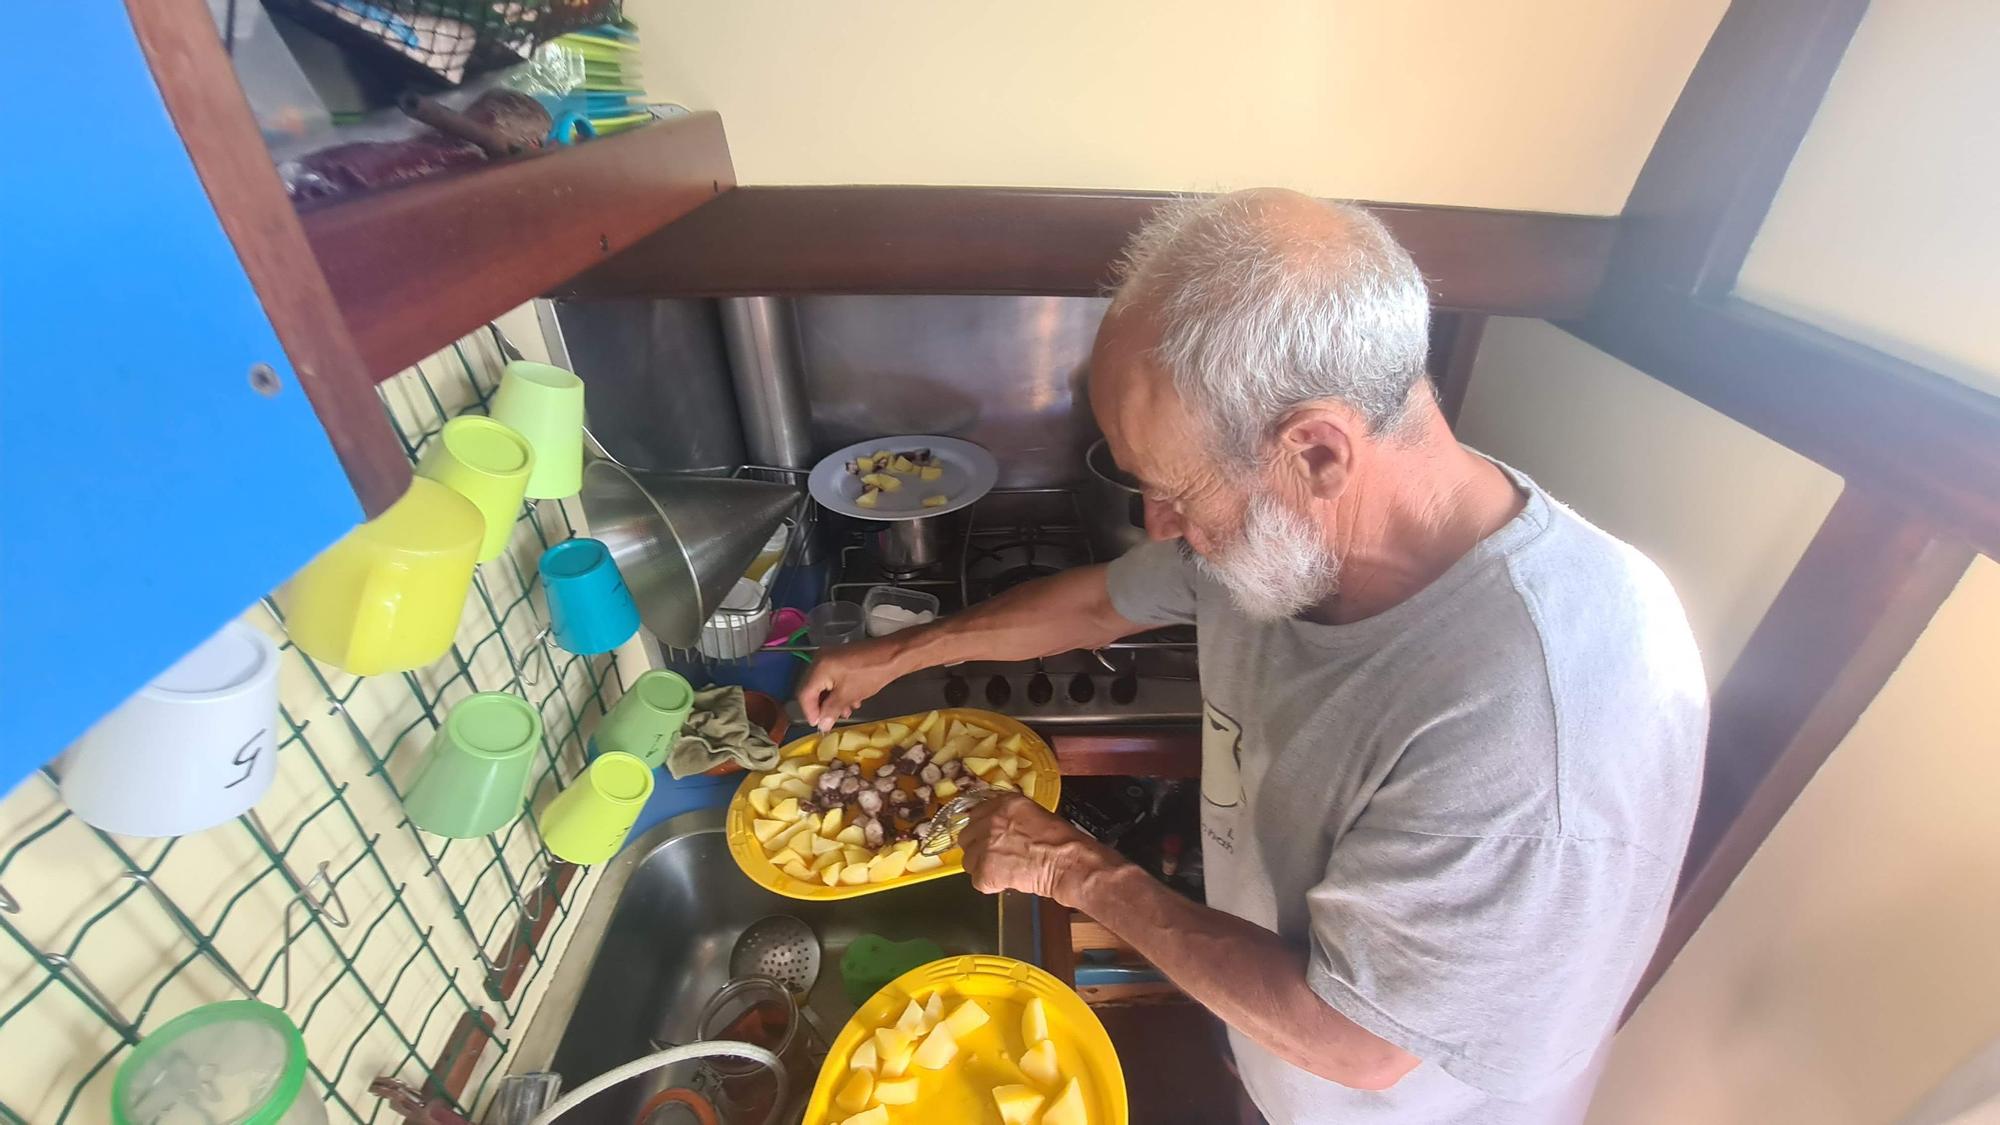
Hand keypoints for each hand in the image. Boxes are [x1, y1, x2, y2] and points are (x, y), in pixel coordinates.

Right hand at [796, 636, 906, 729]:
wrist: (894, 655)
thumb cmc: (870, 674)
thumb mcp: (848, 695)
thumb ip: (831, 711)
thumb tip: (821, 725)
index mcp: (819, 667)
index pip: (804, 694)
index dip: (810, 712)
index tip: (819, 726)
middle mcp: (820, 660)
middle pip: (813, 689)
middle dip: (822, 707)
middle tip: (831, 721)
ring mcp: (831, 658)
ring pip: (825, 685)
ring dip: (833, 700)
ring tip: (846, 712)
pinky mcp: (842, 659)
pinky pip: (834, 678)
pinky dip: (839, 691)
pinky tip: (852, 701)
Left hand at [958, 794, 1120, 903]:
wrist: (1067, 862)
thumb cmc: (1061, 841)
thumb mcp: (1034, 814)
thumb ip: (1011, 816)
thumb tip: (998, 826)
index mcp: (1004, 804)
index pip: (976, 814)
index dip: (981, 829)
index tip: (986, 837)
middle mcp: (990, 821)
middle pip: (966, 837)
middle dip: (978, 848)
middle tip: (995, 857)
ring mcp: (985, 846)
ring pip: (968, 861)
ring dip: (982, 868)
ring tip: (1003, 871)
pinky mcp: (986, 870)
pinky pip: (978, 881)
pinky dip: (991, 885)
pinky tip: (1007, 882)